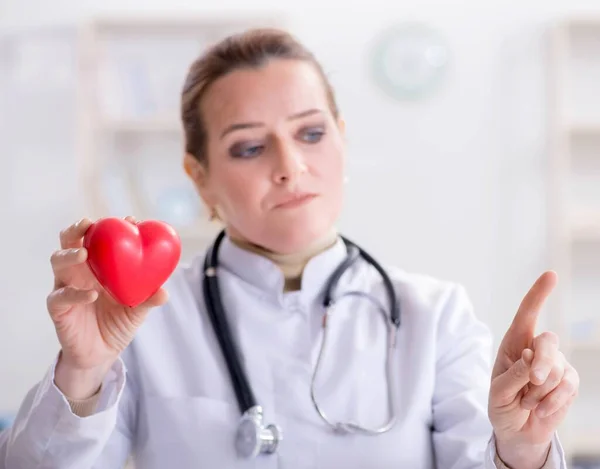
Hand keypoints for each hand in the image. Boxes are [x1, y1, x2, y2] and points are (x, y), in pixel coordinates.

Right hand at [47, 217, 168, 398]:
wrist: (100, 354)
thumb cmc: (117, 323)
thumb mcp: (137, 311)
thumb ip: (148, 300)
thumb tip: (165, 291)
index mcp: (98, 265)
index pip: (100, 238)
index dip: (112, 226)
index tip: (130, 219)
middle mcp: (79, 271)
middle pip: (69, 241)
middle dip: (76, 229)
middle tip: (89, 224)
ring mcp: (66, 287)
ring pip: (58, 262)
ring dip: (69, 254)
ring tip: (84, 253)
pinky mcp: (58, 308)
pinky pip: (61, 297)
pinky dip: (75, 293)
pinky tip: (92, 295)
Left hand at [489, 271, 578, 468]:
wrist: (517, 430)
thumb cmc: (502, 405)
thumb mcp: (499, 392)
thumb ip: (513, 374)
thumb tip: (532, 357)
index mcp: (513, 343)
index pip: (526, 314)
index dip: (538, 294)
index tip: (551, 275)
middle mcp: (536, 348)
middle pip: (548, 341)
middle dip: (541, 364)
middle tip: (532, 382)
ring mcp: (556, 364)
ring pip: (557, 369)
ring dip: (539, 392)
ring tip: (526, 402)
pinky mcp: (569, 382)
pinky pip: (567, 387)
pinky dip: (551, 402)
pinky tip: (539, 410)